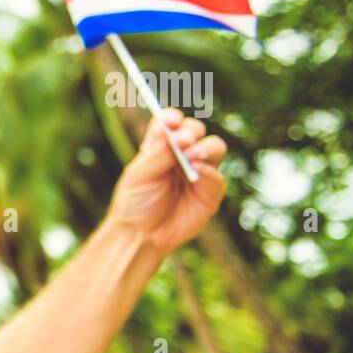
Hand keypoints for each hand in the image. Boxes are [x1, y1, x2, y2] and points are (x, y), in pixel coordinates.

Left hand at [107, 107, 227, 255]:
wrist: (142, 234)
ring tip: (192, 156)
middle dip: (190, 132)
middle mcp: (182, 154)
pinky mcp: (211, 191)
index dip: (171, 117)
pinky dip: (210, 172)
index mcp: (160, 146)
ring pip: (214, 147)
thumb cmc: (135, 202)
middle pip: (195, 131)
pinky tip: (199, 172)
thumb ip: (157, 155)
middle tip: (183, 140)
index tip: (170, 120)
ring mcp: (199, 170)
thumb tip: (175, 136)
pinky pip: (217, 176)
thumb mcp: (138, 176)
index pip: (169, 124)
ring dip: (205, 148)